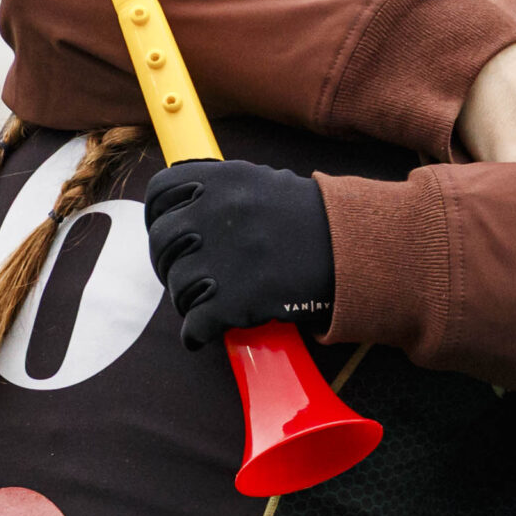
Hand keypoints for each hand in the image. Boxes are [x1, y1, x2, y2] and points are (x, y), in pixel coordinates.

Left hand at [144, 160, 335, 350]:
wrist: (359, 250)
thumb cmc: (316, 220)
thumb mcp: (265, 184)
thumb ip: (222, 191)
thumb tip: (183, 206)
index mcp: (222, 180)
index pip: (160, 193)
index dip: (156, 217)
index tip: (164, 232)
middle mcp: (217, 214)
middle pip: (163, 243)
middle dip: (168, 264)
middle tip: (186, 277)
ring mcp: (225, 257)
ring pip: (177, 286)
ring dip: (186, 299)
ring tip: (204, 304)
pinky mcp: (237, 300)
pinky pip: (196, 323)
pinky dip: (196, 333)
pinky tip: (202, 334)